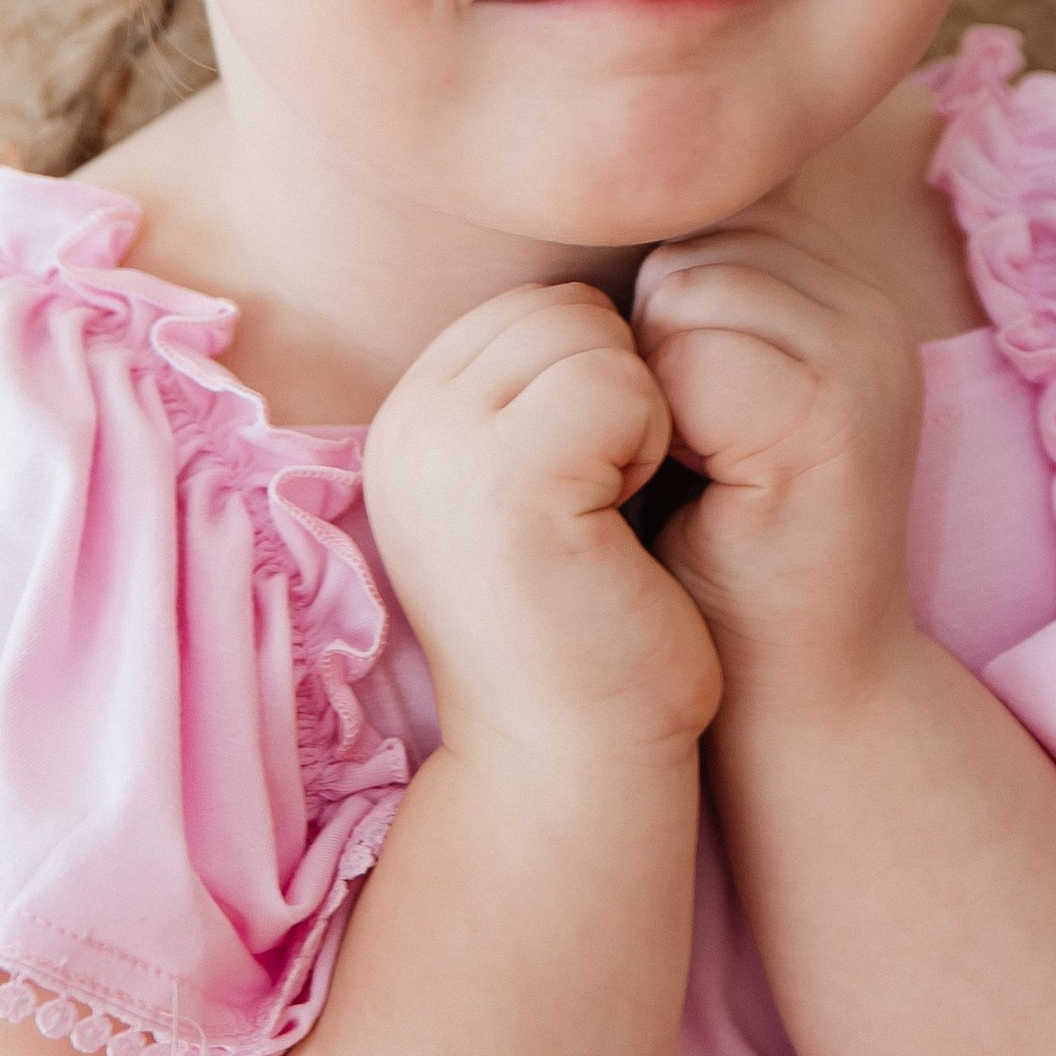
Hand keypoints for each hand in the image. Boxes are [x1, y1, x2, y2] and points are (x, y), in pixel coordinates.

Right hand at [364, 285, 719, 774]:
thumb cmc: (585, 626)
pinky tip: (615, 529)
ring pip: (593, 333)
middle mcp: (407, 422)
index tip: (584, 489)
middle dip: (616, 388)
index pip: (534, 306)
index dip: (596, 381)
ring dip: (637, 418)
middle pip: (561, 304)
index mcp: (411, 417)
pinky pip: (620, 382)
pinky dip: (648, 446)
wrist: (572, 763)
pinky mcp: (508, 480)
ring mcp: (446, 448)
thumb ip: (540, 389)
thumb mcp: (538, 487)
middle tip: (599, 506)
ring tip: (603, 518)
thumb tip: (613, 292)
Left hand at [630, 207, 921, 710]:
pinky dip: (662, 424)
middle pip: (693, 240)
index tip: (677, 421)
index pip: (703, 217)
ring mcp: (863, 352)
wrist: (793, 692)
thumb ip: (679, 309)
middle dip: (650, 337)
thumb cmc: (715, 552)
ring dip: (651, 380)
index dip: (653, 316)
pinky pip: (692, 353)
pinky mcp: (837, 410)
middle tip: (683, 452)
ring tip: (694, 469)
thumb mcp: (697, 403)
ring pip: (689, 286)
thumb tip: (583, 205)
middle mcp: (868, 306)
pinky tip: (701, 489)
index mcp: (840, 292)